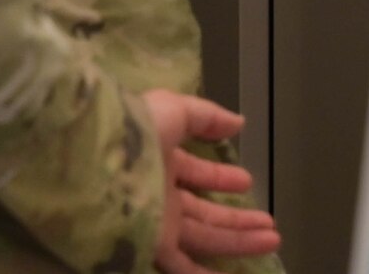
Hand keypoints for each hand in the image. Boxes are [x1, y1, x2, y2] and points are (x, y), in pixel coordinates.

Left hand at [141, 90, 281, 272]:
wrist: (96, 159)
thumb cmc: (134, 130)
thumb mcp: (171, 110)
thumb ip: (204, 116)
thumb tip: (238, 122)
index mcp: (158, 156)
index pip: (193, 171)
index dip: (219, 177)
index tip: (247, 181)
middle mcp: (157, 191)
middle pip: (203, 209)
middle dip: (237, 217)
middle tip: (269, 223)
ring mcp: (155, 220)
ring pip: (204, 237)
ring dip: (239, 240)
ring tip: (273, 239)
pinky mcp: (152, 244)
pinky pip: (182, 265)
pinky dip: (204, 273)